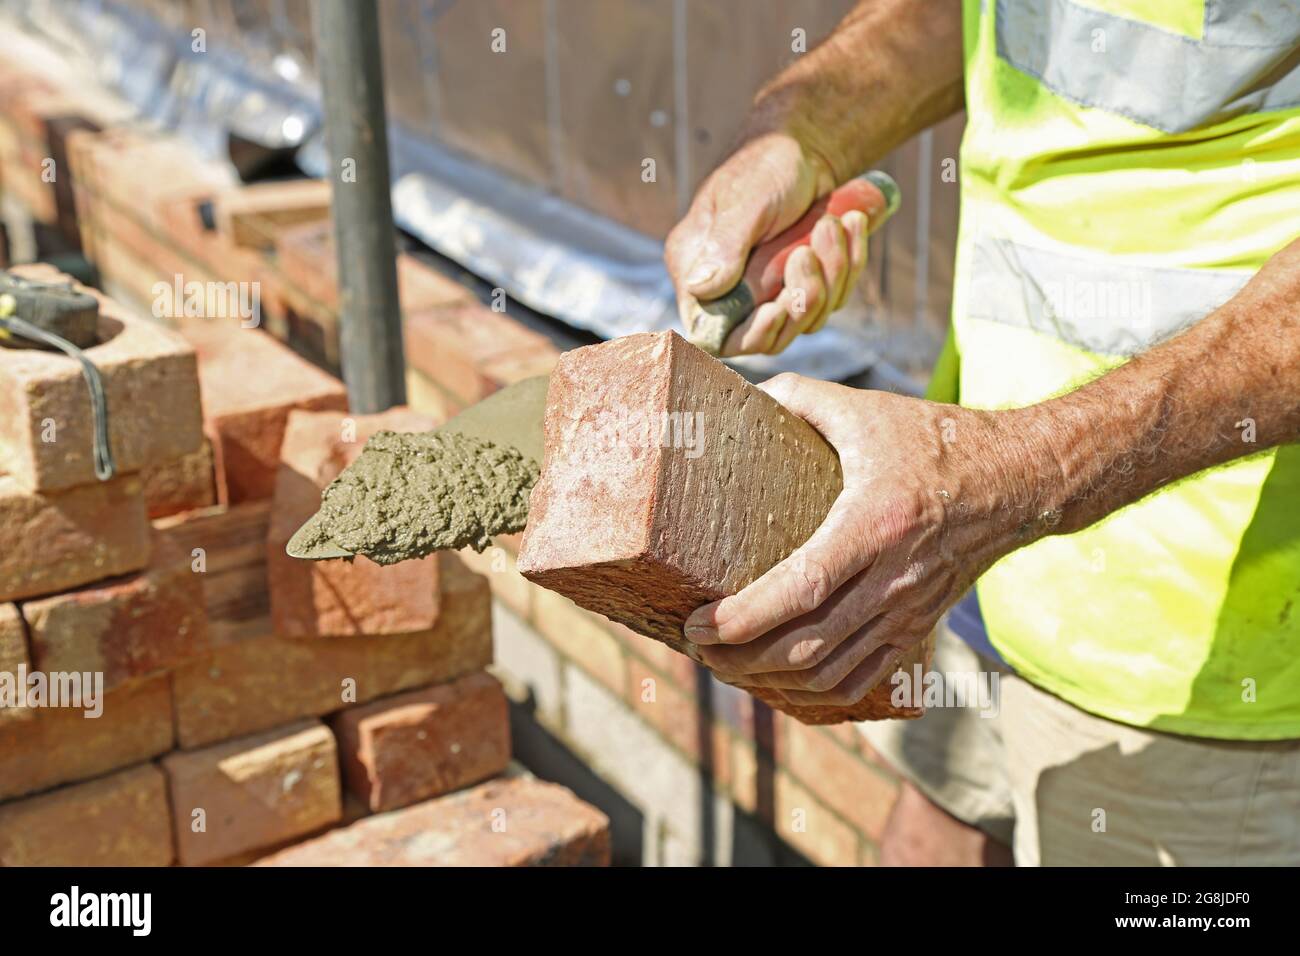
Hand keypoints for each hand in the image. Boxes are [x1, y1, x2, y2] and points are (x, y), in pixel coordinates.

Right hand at [664, 133, 870, 356]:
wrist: (806, 145)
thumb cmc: (766, 163)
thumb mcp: (746, 200)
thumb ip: (724, 245)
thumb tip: (700, 289)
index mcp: (697, 270)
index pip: (713, 331)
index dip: (749, 333)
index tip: (779, 309)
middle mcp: (729, 289)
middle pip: (767, 336)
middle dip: (800, 299)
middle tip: (809, 252)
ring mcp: (769, 291)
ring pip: (806, 319)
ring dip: (830, 275)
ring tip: (831, 223)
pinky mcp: (803, 286)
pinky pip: (832, 298)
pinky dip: (847, 264)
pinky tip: (850, 225)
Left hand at [682, 373, 1052, 708]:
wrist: (1019, 480)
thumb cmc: (937, 441)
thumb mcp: (866, 411)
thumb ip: (799, 397)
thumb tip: (744, 394)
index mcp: (875, 523)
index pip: (801, 588)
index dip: (743, 617)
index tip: (696, 623)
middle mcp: (893, 579)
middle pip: (806, 645)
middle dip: (740, 657)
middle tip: (697, 645)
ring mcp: (908, 611)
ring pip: (829, 671)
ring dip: (770, 680)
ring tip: (727, 663)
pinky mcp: (917, 628)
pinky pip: (860, 680)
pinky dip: (814, 692)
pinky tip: (779, 682)